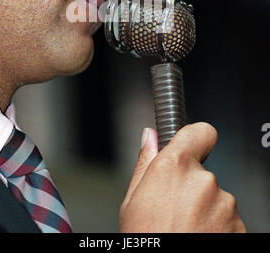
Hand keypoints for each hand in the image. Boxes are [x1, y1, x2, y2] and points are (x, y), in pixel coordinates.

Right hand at [120, 123, 245, 232]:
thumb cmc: (145, 243)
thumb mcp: (132, 202)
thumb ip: (145, 163)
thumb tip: (149, 136)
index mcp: (174, 167)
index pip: (201, 131)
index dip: (196, 138)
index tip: (192, 147)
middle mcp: (203, 180)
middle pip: (203, 171)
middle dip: (192, 186)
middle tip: (174, 211)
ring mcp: (225, 205)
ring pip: (216, 198)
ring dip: (205, 210)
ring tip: (185, 230)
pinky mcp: (239, 227)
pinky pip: (227, 218)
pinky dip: (217, 228)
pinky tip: (198, 238)